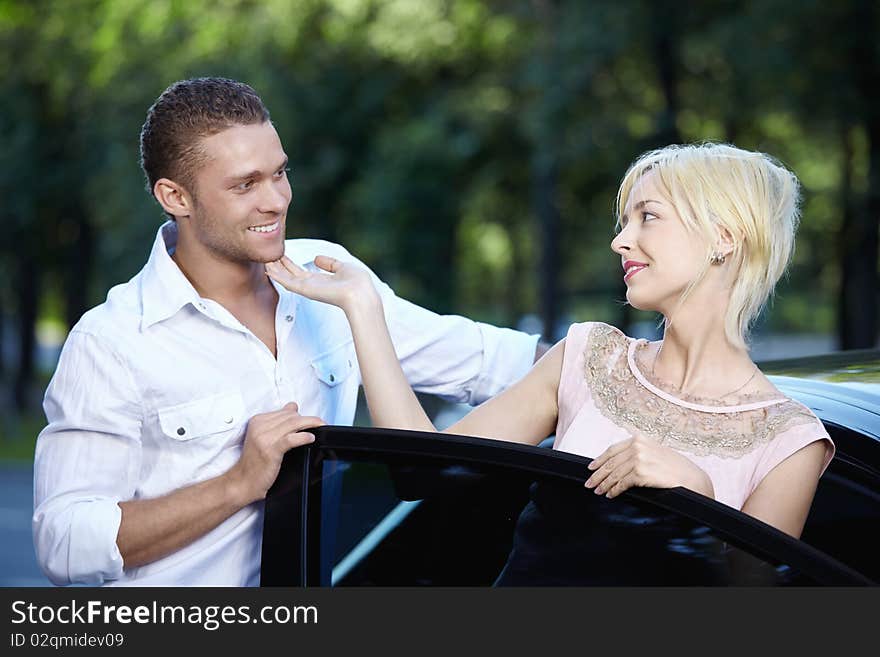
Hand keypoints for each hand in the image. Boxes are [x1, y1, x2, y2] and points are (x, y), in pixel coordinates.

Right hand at [226, 402, 324, 504]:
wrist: (242, 482)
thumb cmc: (255, 462)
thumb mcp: (263, 437)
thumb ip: (277, 422)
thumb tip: (293, 407)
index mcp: (258, 421)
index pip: (285, 411)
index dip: (301, 416)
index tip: (313, 421)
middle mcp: (260, 426)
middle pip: (291, 416)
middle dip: (308, 419)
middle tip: (320, 424)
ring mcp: (264, 438)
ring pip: (293, 424)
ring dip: (311, 424)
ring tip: (321, 427)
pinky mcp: (270, 450)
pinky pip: (291, 438)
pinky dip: (304, 437)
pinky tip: (311, 438)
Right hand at [266, 255, 378, 313]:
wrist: (360, 293)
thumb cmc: (356, 283)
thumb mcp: (342, 267)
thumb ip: (329, 263)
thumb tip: (316, 258)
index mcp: (321, 281)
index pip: (301, 272)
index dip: (290, 264)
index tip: (281, 255)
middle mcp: (312, 285)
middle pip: (291, 274)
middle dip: (280, 265)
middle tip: (268, 255)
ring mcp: (308, 288)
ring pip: (286, 278)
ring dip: (275, 269)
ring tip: (264, 260)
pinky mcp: (305, 289)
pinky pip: (288, 281)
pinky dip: (277, 275)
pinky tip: (268, 268)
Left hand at [584, 434, 713, 498]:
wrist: (693, 479)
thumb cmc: (676, 468)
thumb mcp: (656, 452)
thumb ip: (639, 453)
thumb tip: (619, 463)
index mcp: (639, 439)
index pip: (613, 450)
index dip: (600, 459)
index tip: (591, 468)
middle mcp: (637, 446)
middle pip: (610, 462)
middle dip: (598, 474)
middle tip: (589, 483)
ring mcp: (638, 458)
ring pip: (614, 474)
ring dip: (604, 484)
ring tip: (598, 491)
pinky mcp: (641, 472)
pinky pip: (622, 483)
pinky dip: (614, 490)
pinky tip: (611, 495)